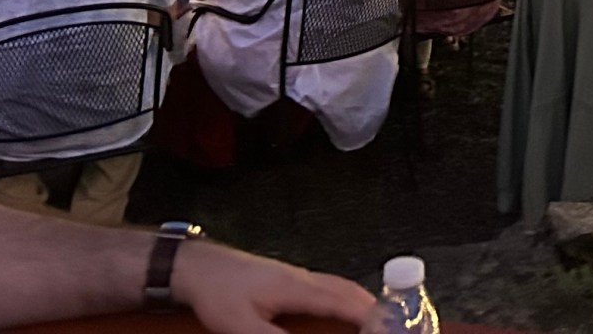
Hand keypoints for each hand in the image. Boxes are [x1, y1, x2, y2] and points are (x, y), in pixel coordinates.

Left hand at [170, 241, 377, 333]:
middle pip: (349, 290)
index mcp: (296, 288)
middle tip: (394, 323)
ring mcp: (297, 275)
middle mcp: (303, 278)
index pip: (343, 302)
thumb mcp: (239, 325)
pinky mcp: (289, 278)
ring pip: (340, 286)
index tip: (388, 327)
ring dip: (362, 301)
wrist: (197, 266)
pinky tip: (346, 306)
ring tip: (379, 317)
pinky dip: (347, 297)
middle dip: (375, 308)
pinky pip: (329, 286)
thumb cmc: (217, 294)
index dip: (369, 316)